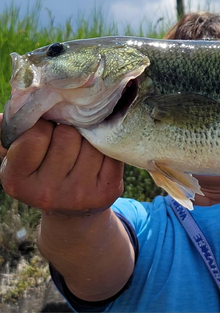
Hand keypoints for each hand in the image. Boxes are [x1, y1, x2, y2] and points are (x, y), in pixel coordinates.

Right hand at [0, 114, 123, 214]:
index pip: (35, 135)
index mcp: (17, 181)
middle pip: (67, 136)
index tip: (46, 129)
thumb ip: (11, 131)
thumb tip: (8, 111)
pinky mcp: (107, 192)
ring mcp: (79, 194)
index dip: (44, 125)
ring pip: (92, 142)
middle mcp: (47, 193)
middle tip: (67, 137)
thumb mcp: (19, 156)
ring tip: (82, 146)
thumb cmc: (43, 170)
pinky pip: (111, 152)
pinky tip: (98, 154)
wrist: (73, 208)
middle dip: (69, 129)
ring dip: (89, 137)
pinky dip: (107, 147)